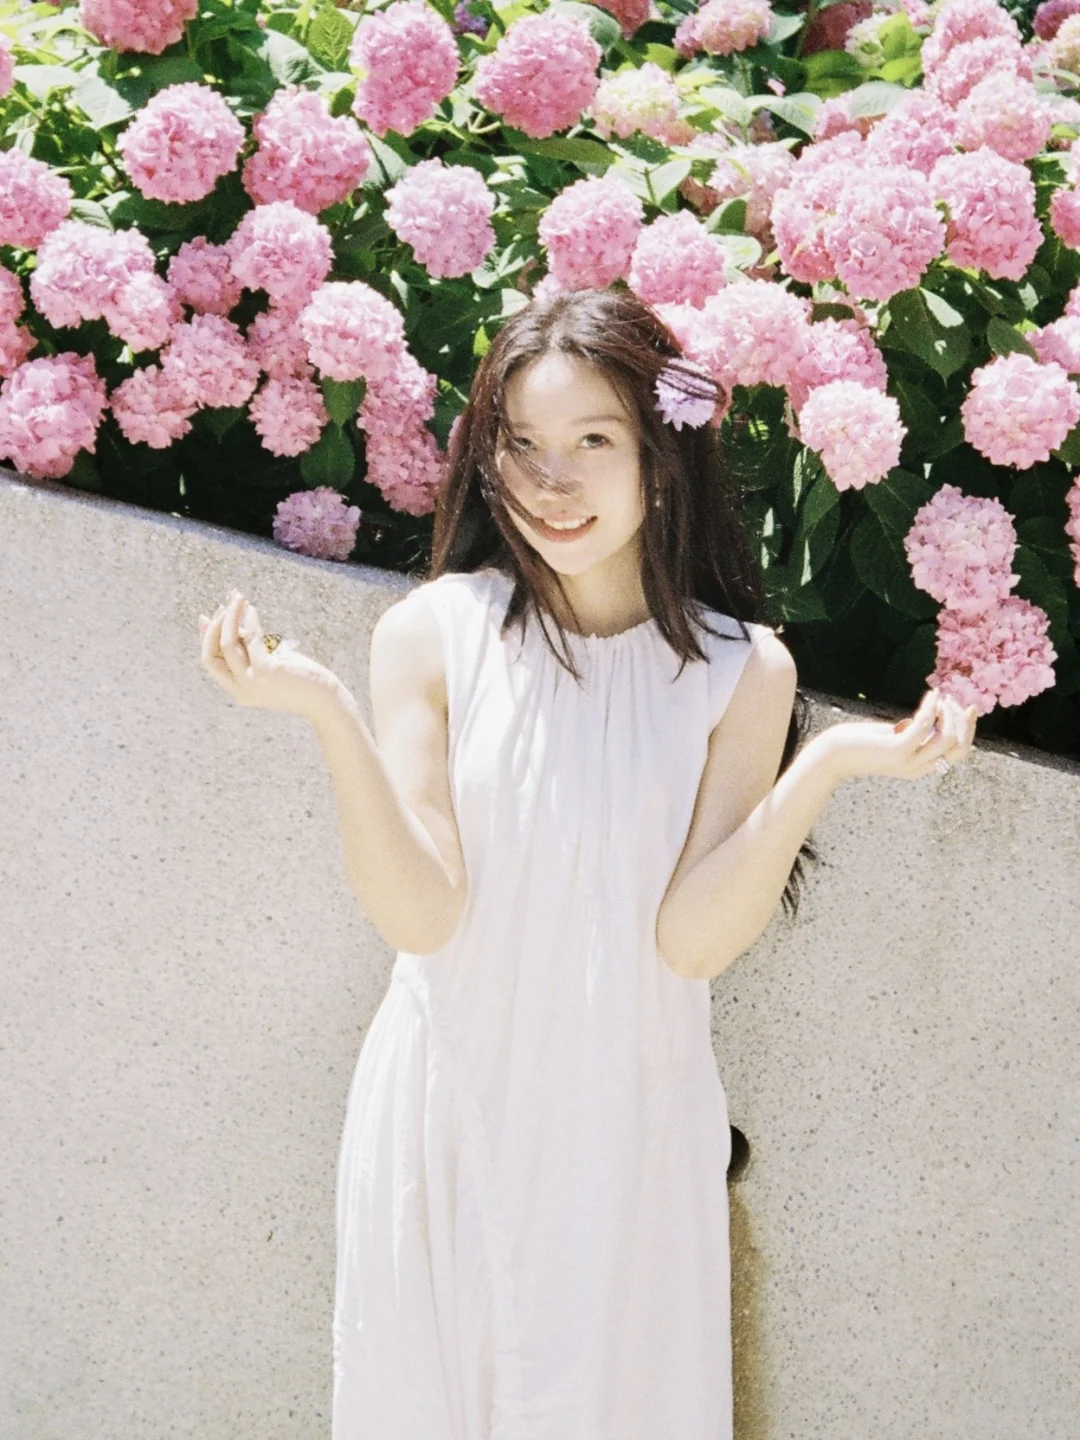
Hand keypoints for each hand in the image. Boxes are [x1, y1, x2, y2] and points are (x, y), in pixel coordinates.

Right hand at [198, 588, 345, 722]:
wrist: (323, 700)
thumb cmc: (298, 679)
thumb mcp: (268, 662)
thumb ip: (249, 649)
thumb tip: (234, 621)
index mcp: (237, 690)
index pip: (210, 662)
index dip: (205, 637)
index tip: (207, 616)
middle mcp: (239, 690)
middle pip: (210, 655)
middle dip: (212, 627)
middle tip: (223, 605)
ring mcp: (251, 682)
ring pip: (227, 643)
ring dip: (230, 617)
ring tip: (238, 598)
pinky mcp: (266, 671)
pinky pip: (251, 638)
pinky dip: (249, 620)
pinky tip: (252, 609)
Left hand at [817, 687, 976, 783]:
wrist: (831, 756)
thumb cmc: (859, 744)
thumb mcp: (892, 739)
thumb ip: (912, 733)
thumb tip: (930, 716)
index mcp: (921, 766)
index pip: (958, 753)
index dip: (969, 730)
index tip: (969, 708)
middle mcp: (918, 768)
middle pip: (958, 747)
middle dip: (963, 720)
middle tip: (952, 699)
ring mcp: (908, 761)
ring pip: (947, 738)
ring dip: (948, 713)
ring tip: (940, 696)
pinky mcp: (896, 750)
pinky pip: (924, 726)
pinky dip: (931, 707)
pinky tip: (932, 694)